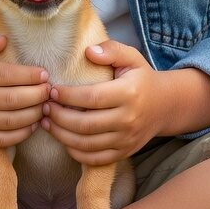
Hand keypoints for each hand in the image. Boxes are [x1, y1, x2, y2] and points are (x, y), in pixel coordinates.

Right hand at [0, 28, 50, 147]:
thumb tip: (2, 41)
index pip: (5, 75)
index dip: (29, 75)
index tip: (44, 74)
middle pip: (11, 100)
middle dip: (37, 95)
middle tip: (49, 90)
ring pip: (10, 121)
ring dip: (34, 114)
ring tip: (45, 105)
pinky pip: (3, 139)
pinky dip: (22, 133)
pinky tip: (34, 122)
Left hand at [42, 41, 164, 164]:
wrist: (165, 105)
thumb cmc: (141, 78)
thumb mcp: (131, 57)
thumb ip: (111, 50)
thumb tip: (89, 52)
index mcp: (129, 93)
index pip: (91, 98)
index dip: (67, 96)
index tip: (52, 90)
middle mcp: (128, 119)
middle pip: (85, 124)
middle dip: (58, 116)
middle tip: (44, 107)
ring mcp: (126, 139)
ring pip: (86, 144)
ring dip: (61, 135)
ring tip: (46, 122)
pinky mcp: (123, 153)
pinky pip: (94, 159)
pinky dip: (75, 151)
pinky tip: (63, 139)